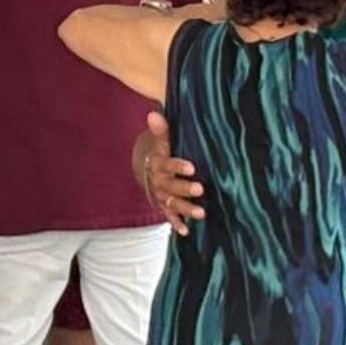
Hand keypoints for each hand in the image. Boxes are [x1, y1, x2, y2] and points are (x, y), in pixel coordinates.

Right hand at [138, 109, 206, 236]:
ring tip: (200, 213)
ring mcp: (161, 195)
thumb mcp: (160, 141)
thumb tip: (153, 114)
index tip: (192, 167)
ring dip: (185, 208)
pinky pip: (168, 215)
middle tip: (200, 189)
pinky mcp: (163, 205)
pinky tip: (186, 231)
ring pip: (172, 202)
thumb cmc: (160, 151)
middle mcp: (158, 181)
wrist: (144, 166)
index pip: (167, 164)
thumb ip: (161, 130)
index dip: (178, 166)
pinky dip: (176, 223)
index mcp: (158, 163)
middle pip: (170, 186)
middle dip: (184, 188)